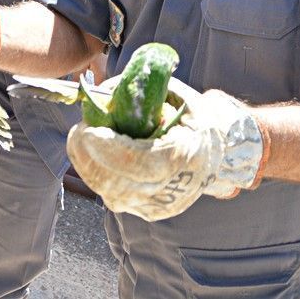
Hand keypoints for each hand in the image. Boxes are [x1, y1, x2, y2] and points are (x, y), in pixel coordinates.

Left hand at [66, 79, 268, 221]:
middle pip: (119, 182)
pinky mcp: (153, 212)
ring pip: (113, 194)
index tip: (86, 130)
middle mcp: (174, 187)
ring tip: (81, 142)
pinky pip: (117, 198)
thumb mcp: (179, 96)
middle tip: (77, 133)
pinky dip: (101, 178)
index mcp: (184, 155)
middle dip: (89, 157)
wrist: (222, 153)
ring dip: (89, 167)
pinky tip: (93, 158)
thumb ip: (143, 91)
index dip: (106, 149)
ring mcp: (163, 204)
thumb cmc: (197, 118)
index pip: (136, 160)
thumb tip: (105, 88)